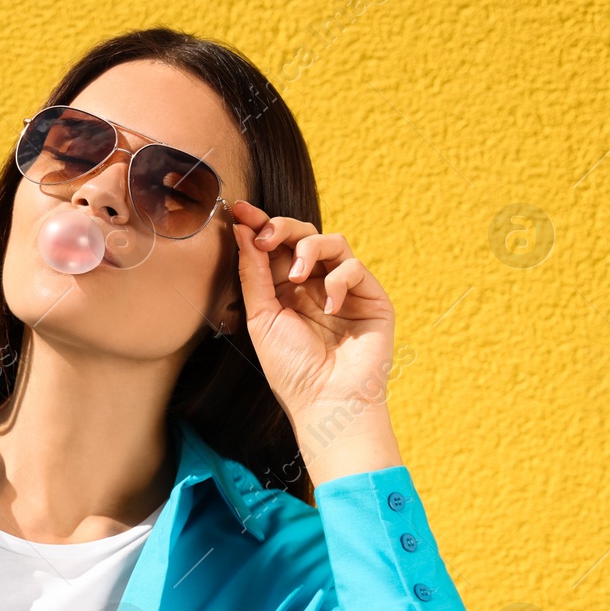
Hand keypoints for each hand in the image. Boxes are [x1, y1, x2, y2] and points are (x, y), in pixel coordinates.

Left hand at [227, 200, 402, 483]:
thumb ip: (253, 273)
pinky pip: (353, 267)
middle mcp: (315, 284)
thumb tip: (240, 230)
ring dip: (308, 249)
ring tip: (296, 276)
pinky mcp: (370, 297)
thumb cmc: (291, 368)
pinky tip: (328, 307)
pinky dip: (337, 280)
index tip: (239, 209)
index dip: (258, 225)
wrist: (326, 401)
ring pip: (331, 241)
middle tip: (265, 236)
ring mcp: (344, 289)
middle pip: (303, 234)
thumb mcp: (261, 317)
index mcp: (285, 289)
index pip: (274, 247)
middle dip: (281, 227)